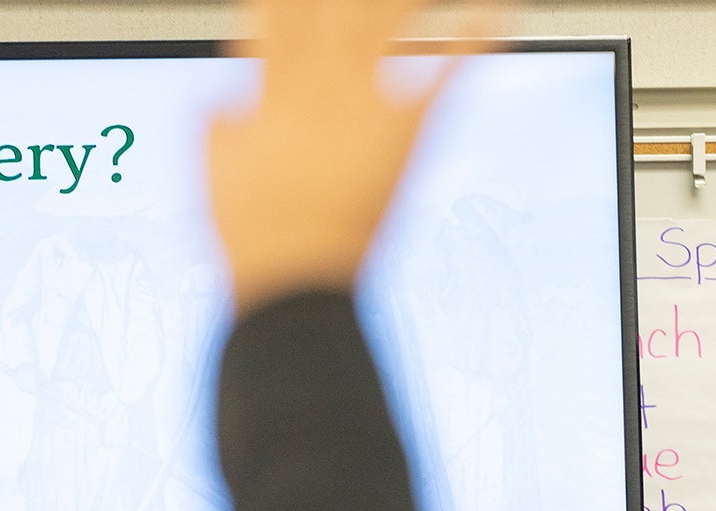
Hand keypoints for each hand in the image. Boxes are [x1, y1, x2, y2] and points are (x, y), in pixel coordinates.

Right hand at [208, 0, 503, 311]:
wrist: (294, 277)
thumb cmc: (254, 236)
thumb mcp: (219, 175)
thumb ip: (219, 130)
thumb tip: (220, 105)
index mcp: (274, 90)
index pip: (281, 11)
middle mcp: (319, 83)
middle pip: (340, 4)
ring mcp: (364, 102)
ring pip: (389, 20)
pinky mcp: (408, 130)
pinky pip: (448, 74)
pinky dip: (475, 38)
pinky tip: (496, 11)